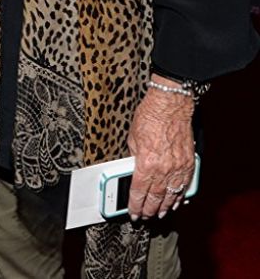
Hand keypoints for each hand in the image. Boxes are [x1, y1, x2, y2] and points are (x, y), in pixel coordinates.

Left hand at [127, 75, 195, 220]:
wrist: (170, 105)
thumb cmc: (150, 116)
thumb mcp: (132, 138)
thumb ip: (134, 157)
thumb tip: (134, 168)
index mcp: (146, 164)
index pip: (139, 192)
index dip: (135, 205)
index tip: (133, 212)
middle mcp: (163, 169)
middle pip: (155, 198)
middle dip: (148, 210)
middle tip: (144, 216)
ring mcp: (178, 168)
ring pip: (171, 195)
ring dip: (164, 206)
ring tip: (159, 213)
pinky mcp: (188, 163)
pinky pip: (184, 186)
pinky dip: (179, 196)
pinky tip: (175, 201)